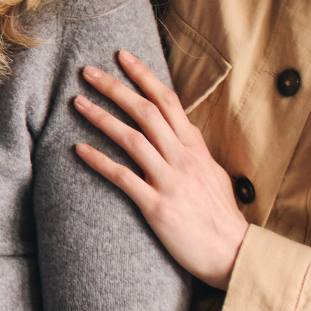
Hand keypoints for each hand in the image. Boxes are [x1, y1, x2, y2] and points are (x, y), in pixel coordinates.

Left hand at [71, 50, 248, 288]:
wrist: (234, 253)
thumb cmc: (221, 216)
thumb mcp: (213, 174)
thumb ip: (194, 151)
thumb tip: (182, 131)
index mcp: (196, 148)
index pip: (168, 101)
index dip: (144, 77)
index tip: (122, 56)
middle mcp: (183, 159)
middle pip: (146, 113)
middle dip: (115, 88)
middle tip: (86, 71)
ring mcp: (170, 181)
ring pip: (132, 139)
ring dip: (101, 118)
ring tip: (76, 102)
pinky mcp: (157, 206)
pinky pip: (123, 178)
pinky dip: (99, 161)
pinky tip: (78, 149)